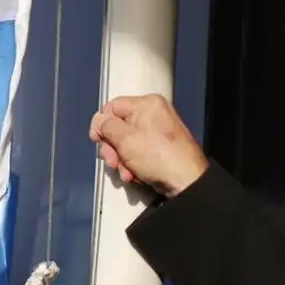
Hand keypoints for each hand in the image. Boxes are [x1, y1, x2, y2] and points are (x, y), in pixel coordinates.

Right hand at [89, 94, 207, 197]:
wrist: (185, 180)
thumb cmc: (161, 158)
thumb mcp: (124, 139)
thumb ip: (106, 126)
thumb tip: (99, 122)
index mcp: (146, 103)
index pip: (111, 107)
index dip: (101, 125)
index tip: (99, 140)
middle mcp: (154, 113)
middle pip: (118, 126)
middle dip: (112, 148)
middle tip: (114, 160)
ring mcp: (158, 130)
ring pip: (126, 142)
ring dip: (121, 159)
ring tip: (126, 171)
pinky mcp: (160, 147)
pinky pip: (138, 151)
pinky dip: (132, 163)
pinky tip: (134, 174)